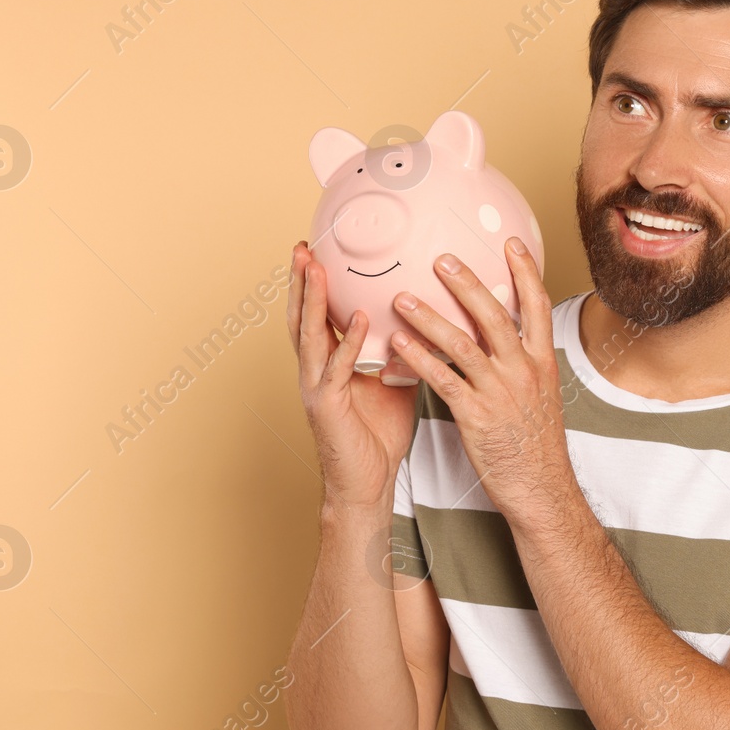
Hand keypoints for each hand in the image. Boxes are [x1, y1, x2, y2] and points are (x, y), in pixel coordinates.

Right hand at [287, 241, 417, 512]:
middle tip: (303, 245)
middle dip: (300, 280)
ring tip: (316, 266)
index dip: (313, 284)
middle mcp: (316, 372)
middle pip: (301, 317)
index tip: (316, 249)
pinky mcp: (327, 407)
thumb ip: (401, 350)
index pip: (316, 316)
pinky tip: (355, 317)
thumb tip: (429, 321)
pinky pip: (336, 368)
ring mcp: (317, 388)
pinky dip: (346, 341)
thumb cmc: (378, 436)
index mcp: (329, 364)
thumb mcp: (394, 382)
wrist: (367, 484)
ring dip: (310, 300)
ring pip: (309, 336)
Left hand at [389, 238, 573, 524]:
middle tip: (441, 259)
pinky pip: (442, 380)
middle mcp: (522, 370)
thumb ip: (523, 364)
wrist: (540, 488)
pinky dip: (418, 359)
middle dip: (467, 283)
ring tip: (402, 298)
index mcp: (540, 362)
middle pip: (495, 314)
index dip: (525, 272)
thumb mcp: (540, 395)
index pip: (537, 306)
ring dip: (429, 317)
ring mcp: (499, 391)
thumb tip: (506, 340)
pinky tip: (397, 346)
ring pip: (462, 343)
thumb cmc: (536, 445)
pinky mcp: (476, 415)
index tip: (511, 243)